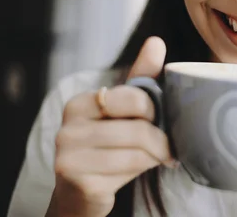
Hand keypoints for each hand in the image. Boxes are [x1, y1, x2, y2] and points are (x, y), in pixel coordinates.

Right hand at [47, 37, 175, 216]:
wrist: (79, 194)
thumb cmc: (107, 146)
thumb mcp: (123, 110)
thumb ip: (140, 77)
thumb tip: (156, 41)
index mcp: (80, 104)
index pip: (133, 98)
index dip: (154, 111)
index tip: (160, 120)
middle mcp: (68, 128)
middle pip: (138, 128)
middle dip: (160, 138)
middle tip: (168, 144)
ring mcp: (69, 156)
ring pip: (137, 151)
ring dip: (156, 156)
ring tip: (160, 156)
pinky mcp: (79, 181)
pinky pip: (129, 170)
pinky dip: (146, 169)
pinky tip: (146, 168)